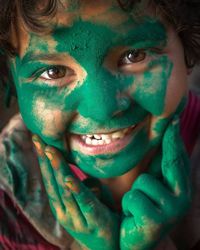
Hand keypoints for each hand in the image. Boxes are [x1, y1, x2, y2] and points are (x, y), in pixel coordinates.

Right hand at [32, 136, 119, 249]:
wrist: (108, 246)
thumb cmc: (97, 216)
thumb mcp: (87, 198)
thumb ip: (83, 185)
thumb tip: (83, 173)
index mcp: (60, 204)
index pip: (49, 179)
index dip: (43, 160)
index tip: (38, 142)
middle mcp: (63, 210)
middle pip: (53, 181)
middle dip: (45, 159)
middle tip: (39, 140)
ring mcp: (76, 217)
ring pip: (64, 190)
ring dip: (57, 169)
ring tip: (50, 151)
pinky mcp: (92, 221)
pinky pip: (83, 202)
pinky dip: (75, 189)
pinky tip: (68, 178)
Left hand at [120, 119, 191, 249]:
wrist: (134, 244)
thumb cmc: (140, 210)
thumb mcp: (148, 189)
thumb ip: (155, 170)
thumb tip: (154, 144)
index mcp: (179, 189)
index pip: (176, 160)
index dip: (174, 139)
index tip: (174, 119)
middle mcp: (182, 198)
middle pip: (171, 162)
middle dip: (169, 140)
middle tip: (173, 120)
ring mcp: (171, 210)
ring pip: (144, 182)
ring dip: (134, 194)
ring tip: (137, 207)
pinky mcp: (156, 221)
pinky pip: (133, 198)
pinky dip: (128, 205)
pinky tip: (134, 217)